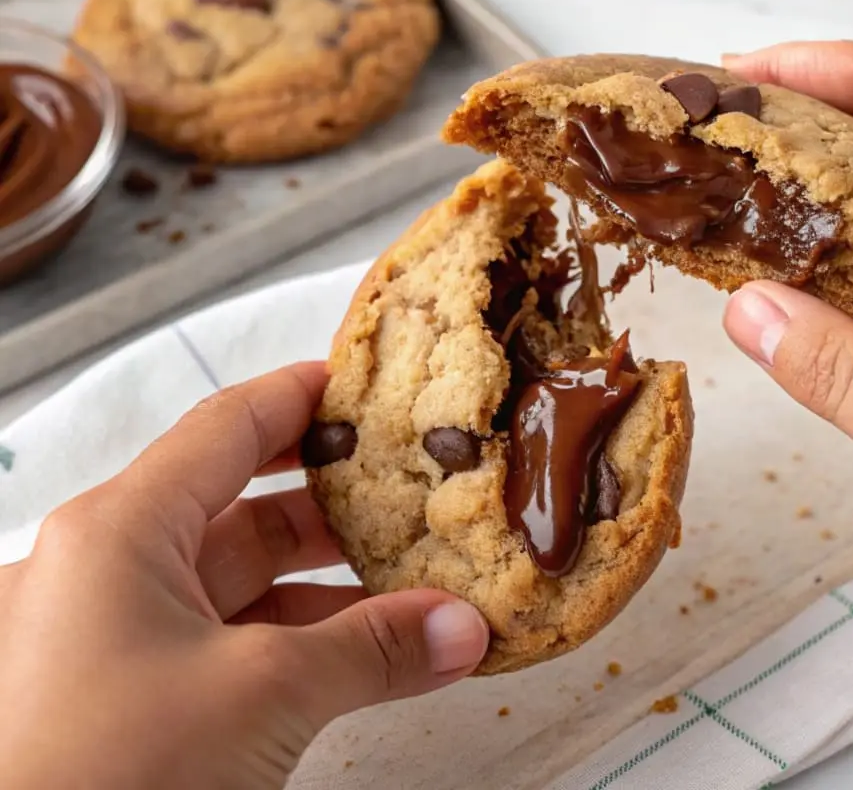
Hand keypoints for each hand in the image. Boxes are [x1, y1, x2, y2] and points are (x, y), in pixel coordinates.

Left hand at [0, 364, 488, 789]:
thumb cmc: (106, 775)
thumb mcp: (259, 696)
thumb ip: (371, 650)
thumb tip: (464, 628)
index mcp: (120, 528)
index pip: (228, 425)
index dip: (300, 395)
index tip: (366, 384)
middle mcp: (106, 566)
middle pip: (238, 500)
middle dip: (331, 497)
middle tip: (407, 484)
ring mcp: (112, 632)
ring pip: (235, 578)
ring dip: (324, 582)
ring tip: (411, 577)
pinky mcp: (123, 694)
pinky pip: (222, 638)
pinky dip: (293, 639)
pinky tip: (362, 652)